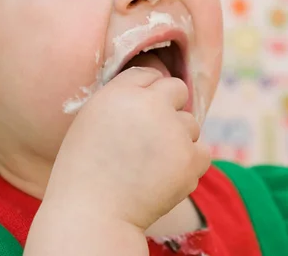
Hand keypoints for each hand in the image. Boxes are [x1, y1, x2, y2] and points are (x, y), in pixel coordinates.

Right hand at [44, 67, 210, 231]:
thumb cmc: (85, 168)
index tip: (139, 112)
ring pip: (191, 123)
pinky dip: (190, 162)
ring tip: (152, 163)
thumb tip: (156, 85)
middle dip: (169, 107)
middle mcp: (151, 105)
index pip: (148, 74)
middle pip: (177, 89)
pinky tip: (167, 174)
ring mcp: (174, 131)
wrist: (92, 213)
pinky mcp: (190, 158)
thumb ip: (123, 97)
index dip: (146, 92)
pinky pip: (202, 151)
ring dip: (178, 138)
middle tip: (152, 135)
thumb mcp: (92, 119)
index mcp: (120, 92)